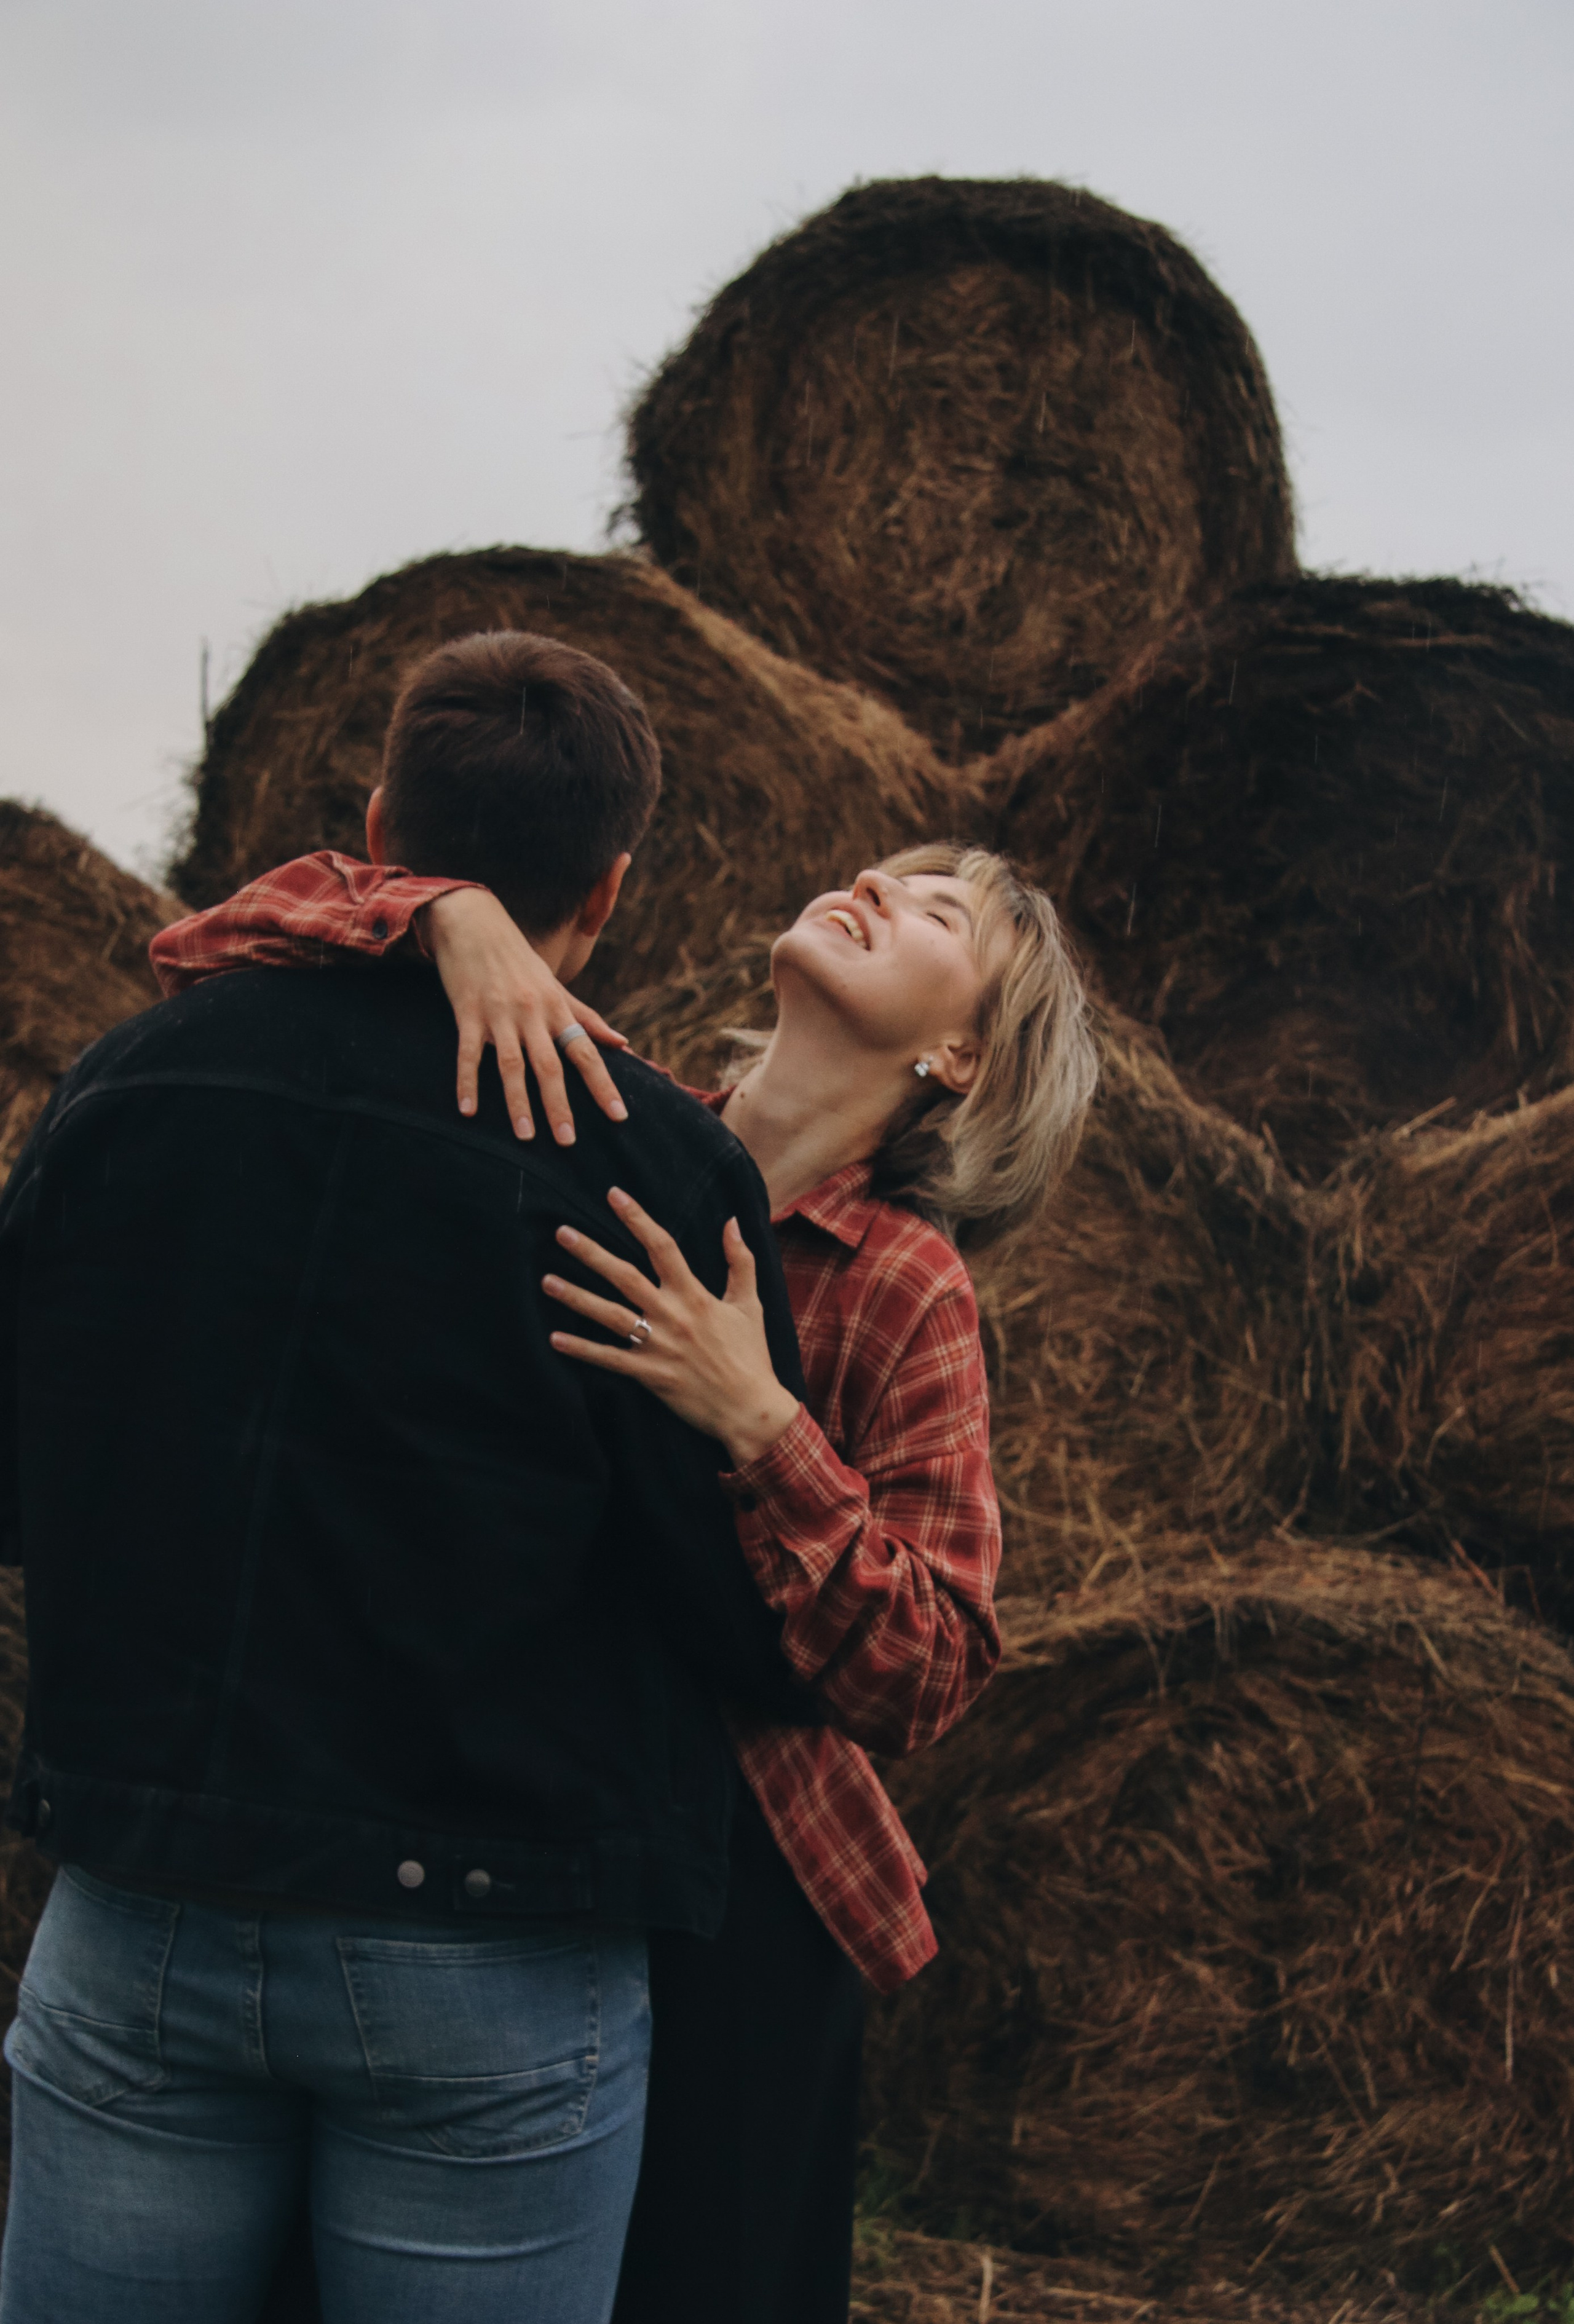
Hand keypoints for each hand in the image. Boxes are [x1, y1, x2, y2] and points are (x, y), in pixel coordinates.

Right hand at [418, 889, 629, 1144]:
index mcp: (557, 1009)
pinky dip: (468, 1083)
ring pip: (511, 1065)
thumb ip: (587, 1018)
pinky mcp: (467, 1014)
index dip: (603, 1085)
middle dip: (560, 1105)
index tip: (619, 1116)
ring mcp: (499, 1015)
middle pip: (550, 1066)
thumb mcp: (556, 986)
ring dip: (518, 1103)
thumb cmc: (518, 959)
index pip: (586, 1052)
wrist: (474, 922)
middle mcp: (532, 1014)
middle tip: (568, 1141)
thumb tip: (623, 1044)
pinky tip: (468, 1111)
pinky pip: (468, 1054)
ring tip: (526, 1136)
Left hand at [544, 1187, 801, 1468]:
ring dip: (576, 1297)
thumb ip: (741, 1260)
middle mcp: (672, 1316)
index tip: (614, 1195)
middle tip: (561, 1233)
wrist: (750, 1409)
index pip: (662, 1247)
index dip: (637, 1219)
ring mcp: (658, 1346)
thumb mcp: (750, 1304)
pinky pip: (609, 1359)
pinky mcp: (649, 1375)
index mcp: (695, 1295)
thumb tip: (733, 1221)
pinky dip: (582, 1349)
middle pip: (625, 1276)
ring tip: (546, 1281)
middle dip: (591, 1253)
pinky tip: (555, 1338)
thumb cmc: (751, 1355)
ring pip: (610, 1315)